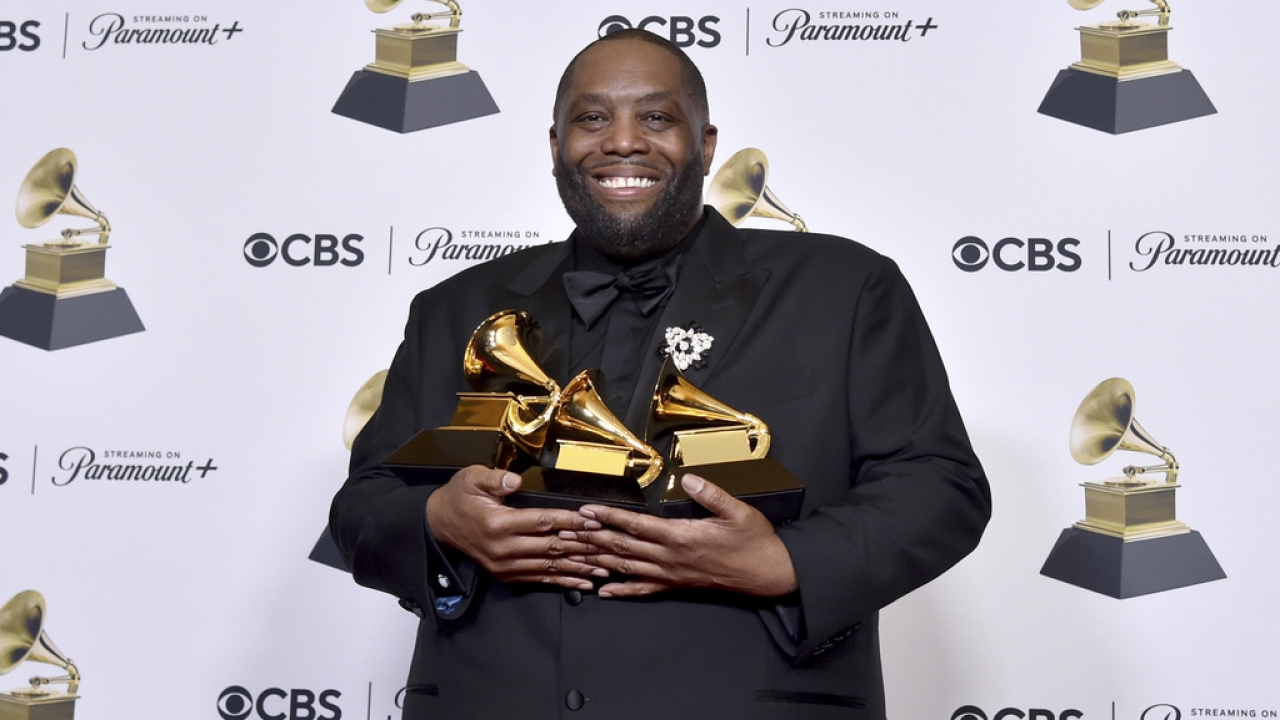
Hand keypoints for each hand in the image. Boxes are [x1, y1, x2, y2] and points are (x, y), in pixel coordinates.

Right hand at [426, 466, 604, 589]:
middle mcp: (504, 549)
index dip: (570, 521)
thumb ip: (495, 479)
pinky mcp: (506, 575)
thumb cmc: (459, 497)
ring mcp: (505, 566)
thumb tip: (515, 480)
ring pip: (550, 567)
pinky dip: (563, 582)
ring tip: (604, 568)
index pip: (543, 522)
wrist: (439, 525)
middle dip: (583, 547)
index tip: (593, 520)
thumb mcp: (471, 478)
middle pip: (552, 548)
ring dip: (579, 568)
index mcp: (499, 524)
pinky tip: (583, 583)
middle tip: (609, 547)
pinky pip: (540, 579)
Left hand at [563, 474, 798, 598]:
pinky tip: (602, 591)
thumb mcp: (738, 510)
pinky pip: (644, 589)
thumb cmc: (754, 540)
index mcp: (681, 536)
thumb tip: (689, 477)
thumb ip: (711, 493)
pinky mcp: (677, 585)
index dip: (609, 518)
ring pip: (626, 568)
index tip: (586, 510)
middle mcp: (670, 558)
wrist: (768, 573)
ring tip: (573, 556)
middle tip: (565, 533)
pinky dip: (621, 590)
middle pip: (622, 547)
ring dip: (597, 561)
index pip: (636, 526)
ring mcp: (671, 574)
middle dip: (591, 539)